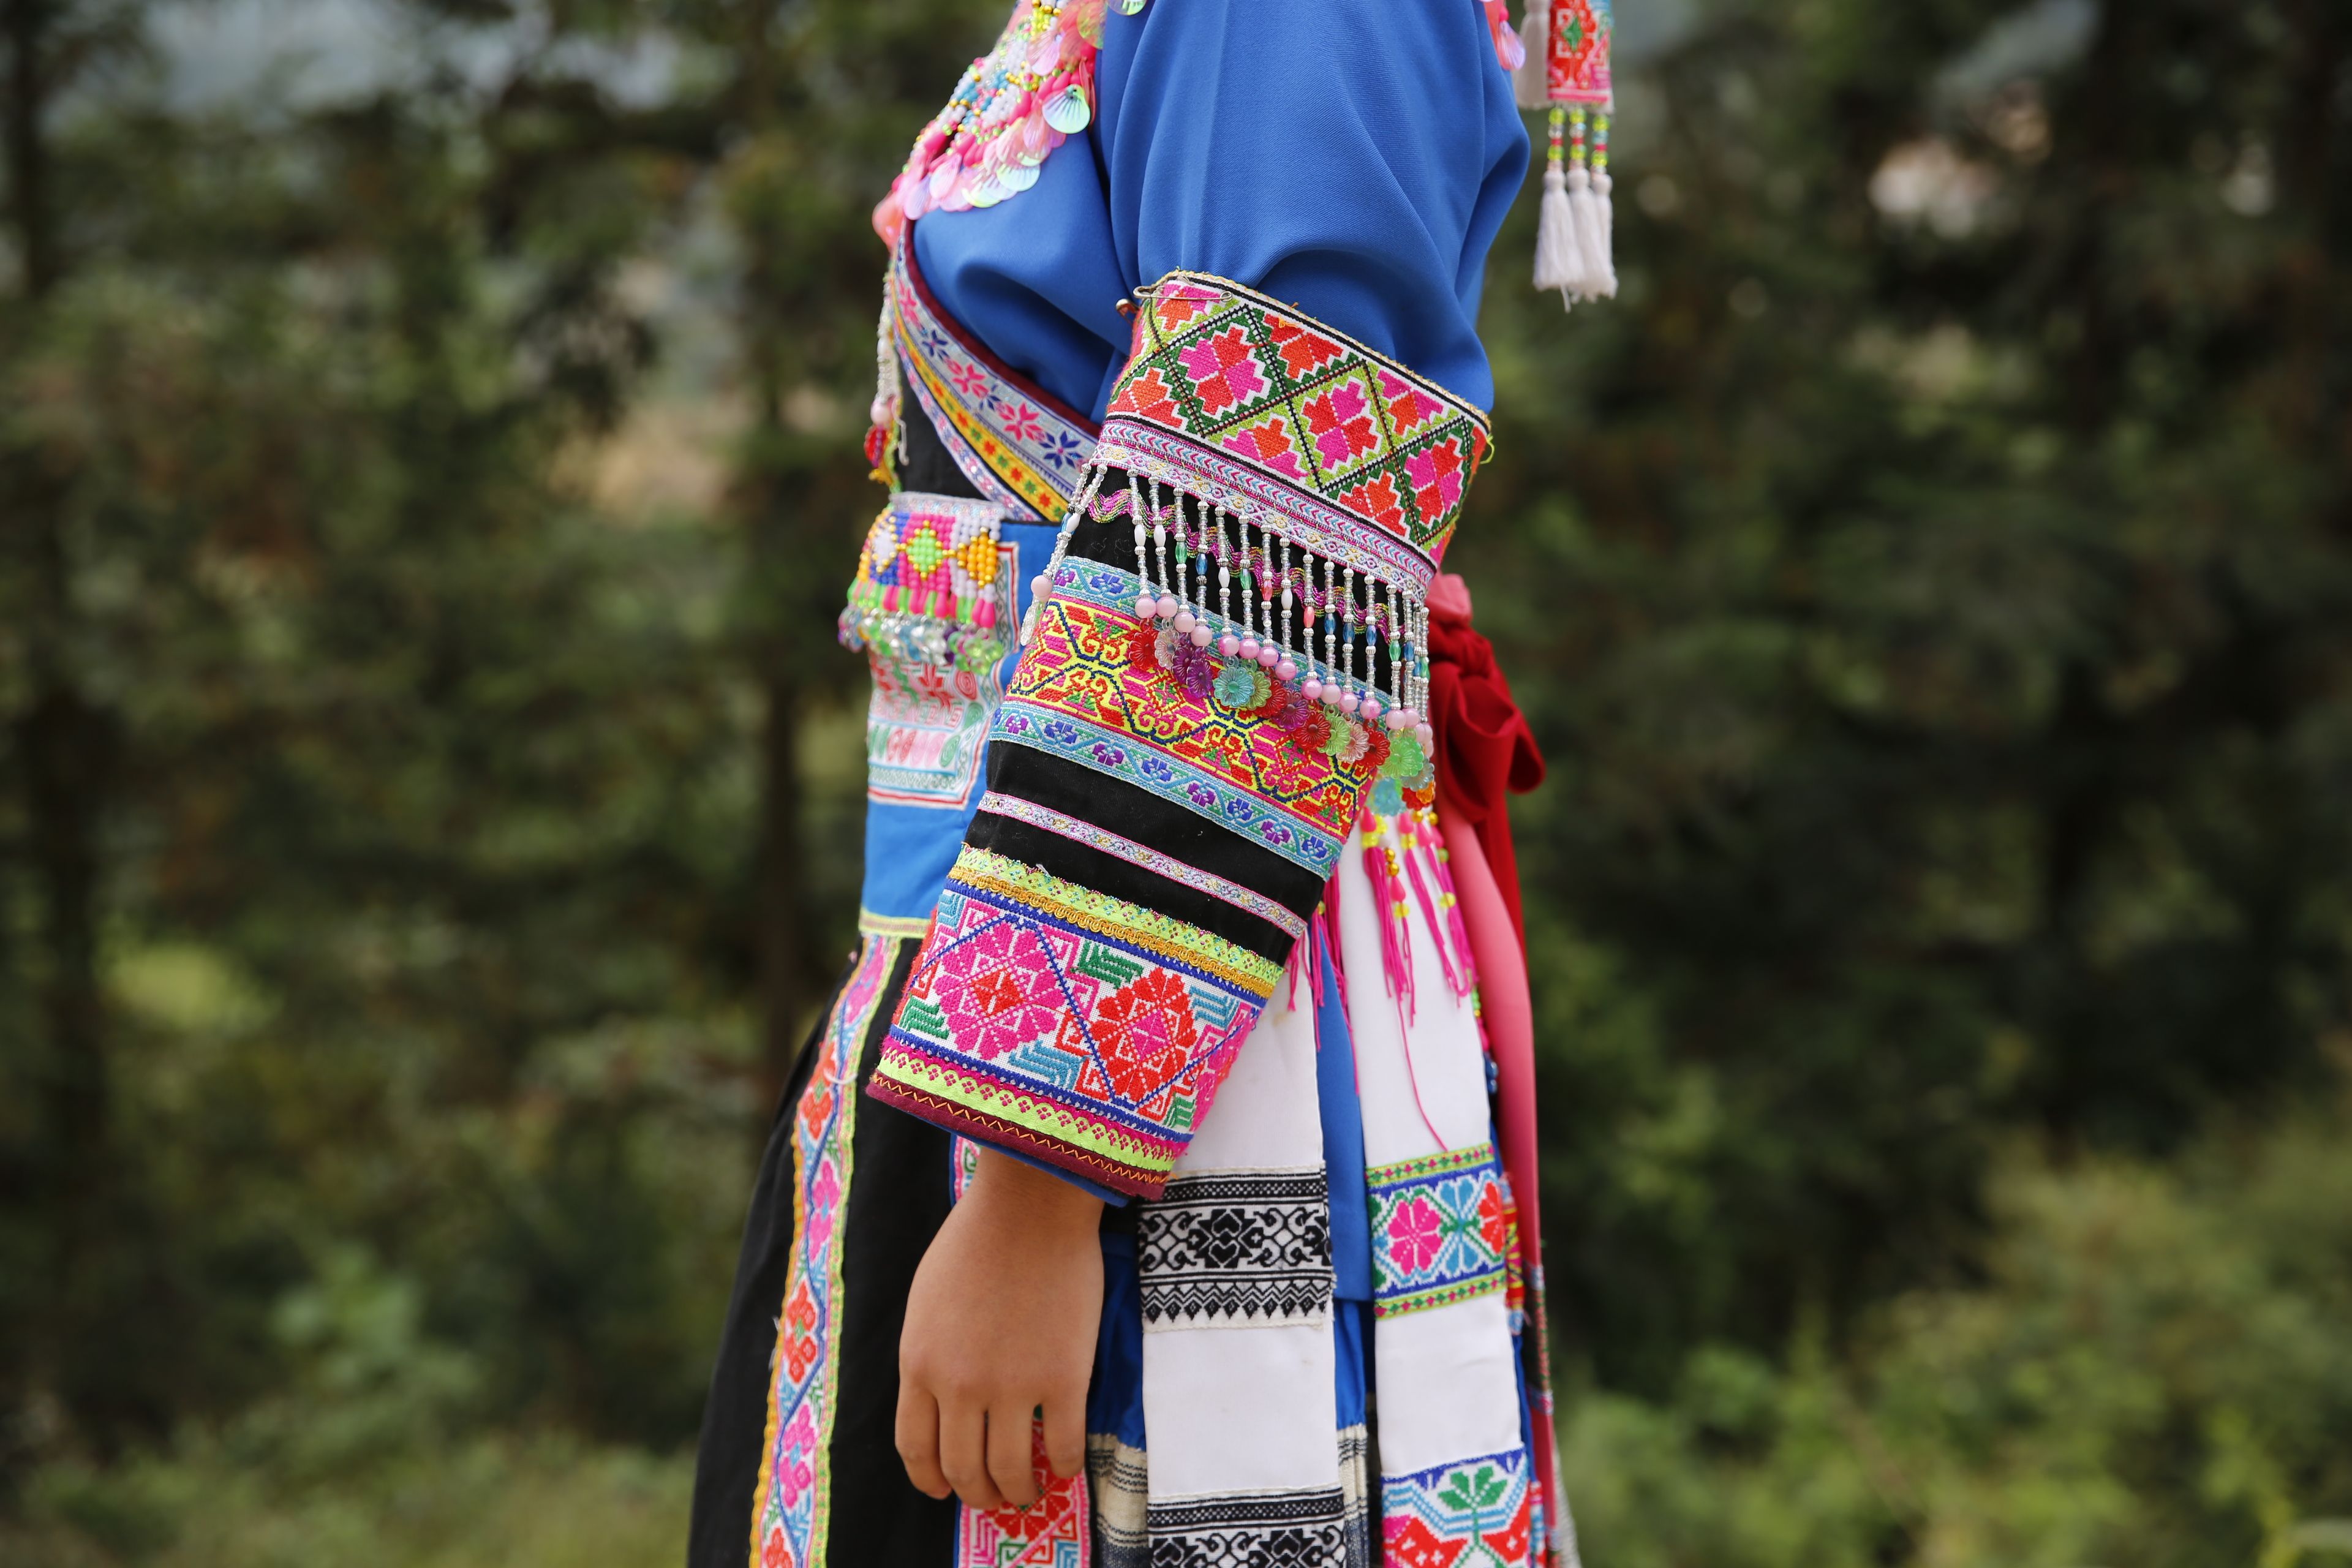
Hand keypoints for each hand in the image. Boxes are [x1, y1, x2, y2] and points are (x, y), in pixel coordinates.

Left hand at [896, 1146, 1104, 1508]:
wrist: (1031, 1203)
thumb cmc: (978, 1238)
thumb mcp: (926, 1300)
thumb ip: (928, 1354)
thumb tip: (939, 1399)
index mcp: (919, 1364)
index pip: (916, 1448)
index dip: (930, 1480)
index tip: (943, 1491)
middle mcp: (958, 1386)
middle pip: (962, 1469)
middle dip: (978, 1494)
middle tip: (994, 1497)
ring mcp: (1012, 1386)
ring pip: (1012, 1470)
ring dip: (1021, 1491)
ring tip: (1031, 1490)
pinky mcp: (1063, 1378)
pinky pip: (1066, 1446)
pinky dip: (1067, 1467)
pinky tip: (1069, 1465)